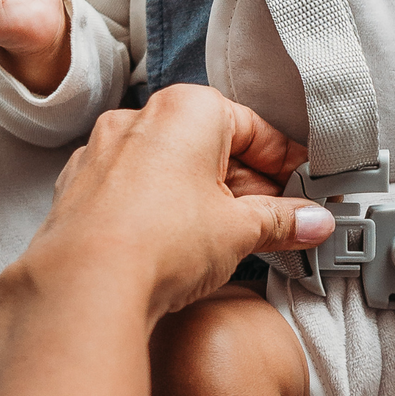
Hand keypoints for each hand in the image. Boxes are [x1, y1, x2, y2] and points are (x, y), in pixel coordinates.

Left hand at [9, 85, 332, 322]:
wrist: (85, 286)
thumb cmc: (159, 241)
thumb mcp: (242, 230)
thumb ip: (283, 221)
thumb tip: (311, 221)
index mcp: (187, 109)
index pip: (255, 130)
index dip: (287, 165)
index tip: (305, 192)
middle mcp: (140, 119)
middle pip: (213, 147)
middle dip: (250, 187)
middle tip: (279, 222)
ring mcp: (104, 153)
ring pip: (173, 168)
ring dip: (208, 199)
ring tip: (234, 240)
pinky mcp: (82, 189)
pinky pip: (138, 190)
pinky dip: (166, 209)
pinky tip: (184, 245)